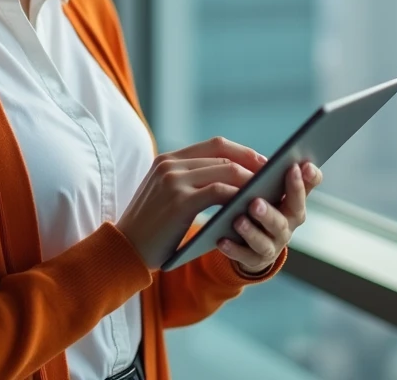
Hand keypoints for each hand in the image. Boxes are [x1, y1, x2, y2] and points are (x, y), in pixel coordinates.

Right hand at [116, 137, 265, 270]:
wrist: (123, 251)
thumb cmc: (150, 229)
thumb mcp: (165, 197)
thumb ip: (190, 182)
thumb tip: (231, 179)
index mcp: (167, 160)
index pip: (214, 145)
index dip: (242, 151)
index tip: (262, 163)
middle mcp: (170, 164)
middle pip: (223, 153)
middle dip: (252, 164)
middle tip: (273, 176)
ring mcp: (174, 180)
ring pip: (225, 169)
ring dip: (250, 180)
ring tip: (267, 192)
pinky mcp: (179, 200)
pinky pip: (220, 191)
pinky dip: (239, 196)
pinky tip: (251, 206)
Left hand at [218, 161, 322, 274]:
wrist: (252, 244)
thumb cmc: (261, 206)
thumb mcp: (269, 189)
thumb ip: (271, 175)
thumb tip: (263, 159)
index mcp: (292, 203)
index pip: (306, 189)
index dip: (306, 180)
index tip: (297, 166)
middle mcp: (287, 224)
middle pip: (285, 218)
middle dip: (272, 209)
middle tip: (255, 202)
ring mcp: (272, 244)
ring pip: (265, 241)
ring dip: (252, 231)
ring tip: (237, 220)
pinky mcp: (255, 259)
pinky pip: (245, 256)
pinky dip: (234, 249)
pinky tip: (222, 240)